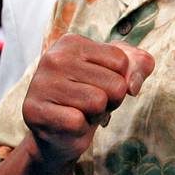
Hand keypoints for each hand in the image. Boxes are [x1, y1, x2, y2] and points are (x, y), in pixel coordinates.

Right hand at [23, 34, 154, 162]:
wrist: (58, 132)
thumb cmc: (89, 96)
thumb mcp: (117, 73)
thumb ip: (139, 66)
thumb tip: (133, 85)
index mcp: (72, 42)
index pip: (121, 61)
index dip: (119, 79)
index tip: (98, 84)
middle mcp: (54, 58)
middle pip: (115, 84)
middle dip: (110, 100)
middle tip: (89, 102)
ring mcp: (41, 84)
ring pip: (98, 103)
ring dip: (95, 114)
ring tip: (79, 111)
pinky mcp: (35, 111)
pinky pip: (77, 122)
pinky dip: (79, 128)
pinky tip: (67, 124)